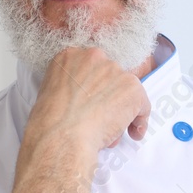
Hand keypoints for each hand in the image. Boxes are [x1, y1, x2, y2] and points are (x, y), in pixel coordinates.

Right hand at [25, 46, 151, 156]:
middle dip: (108, 98)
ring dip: (122, 111)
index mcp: (70, 56)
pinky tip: (132, 133)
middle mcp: (94, 57)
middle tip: (101, 118)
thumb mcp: (49, 93)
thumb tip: (82, 99)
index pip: (91, 67)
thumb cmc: (50, 123)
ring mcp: (115, 71)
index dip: (95, 87)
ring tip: (111, 131)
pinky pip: (143, 105)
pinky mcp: (132, 88)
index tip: (94, 100)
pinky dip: (140, 120)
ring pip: (126, 93)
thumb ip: (69, 87)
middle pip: (110, 78)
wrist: (62, 136)